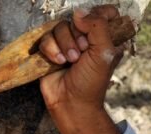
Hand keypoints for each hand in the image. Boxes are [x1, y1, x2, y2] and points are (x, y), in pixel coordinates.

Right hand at [39, 5, 123, 133]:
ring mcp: (65, 45)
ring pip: (59, 27)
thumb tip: (78, 13)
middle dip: (77, 37)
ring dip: (63, 45)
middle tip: (80, 54)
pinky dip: (50, 50)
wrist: (70, 103)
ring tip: (69, 62)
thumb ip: (98, 26)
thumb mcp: (104, 53)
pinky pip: (45, 39)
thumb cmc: (91, 83)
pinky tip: (57, 63)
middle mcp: (84, 39)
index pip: (103, 13)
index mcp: (104, 38)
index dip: (97, 17)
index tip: (93, 33)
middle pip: (77, 18)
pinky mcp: (50, 53)